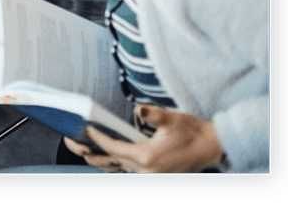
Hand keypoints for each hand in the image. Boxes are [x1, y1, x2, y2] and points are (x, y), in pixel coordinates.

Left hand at [69, 105, 223, 172]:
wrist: (210, 148)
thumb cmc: (191, 132)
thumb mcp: (172, 119)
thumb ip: (154, 115)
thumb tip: (140, 109)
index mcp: (148, 157)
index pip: (114, 148)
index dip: (98, 139)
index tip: (87, 131)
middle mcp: (147, 171)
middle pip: (112, 161)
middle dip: (94, 151)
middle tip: (77, 141)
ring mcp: (151, 176)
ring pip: (119, 169)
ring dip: (103, 160)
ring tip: (86, 150)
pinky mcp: (155, 177)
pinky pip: (129, 172)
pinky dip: (116, 164)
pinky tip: (108, 157)